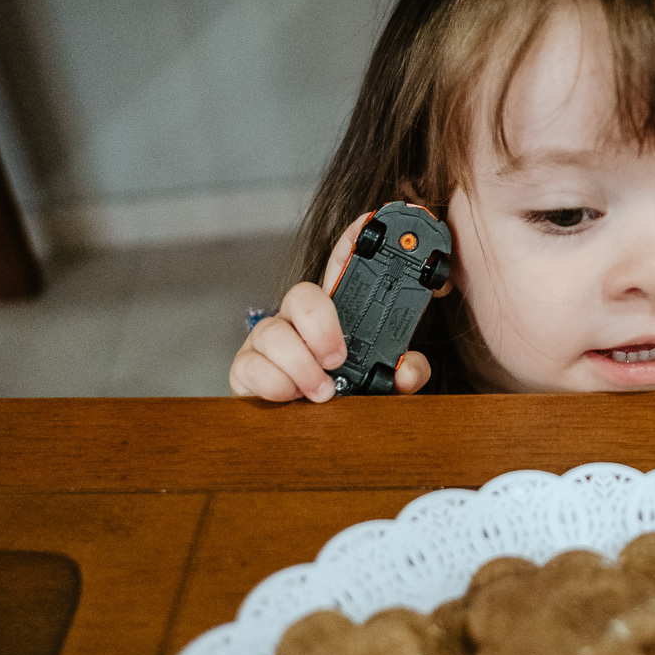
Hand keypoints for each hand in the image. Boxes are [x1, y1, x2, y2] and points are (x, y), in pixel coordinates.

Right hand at [229, 213, 436, 400]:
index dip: (352, 241)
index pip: (342, 264)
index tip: (369, 230)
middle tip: (338, 358)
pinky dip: (275, 384)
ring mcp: (269, 339)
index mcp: (336, 311)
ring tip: (322, 391)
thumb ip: (403, 373)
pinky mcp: (247, 367)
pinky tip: (291, 396)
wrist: (300, 424)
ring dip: (301, 366)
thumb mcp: (380, 381)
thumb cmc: (342, 392)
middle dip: (321, 326)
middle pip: (302, 294)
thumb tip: (408, 370)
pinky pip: (250, 366)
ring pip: (272, 332)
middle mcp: (299, 318)